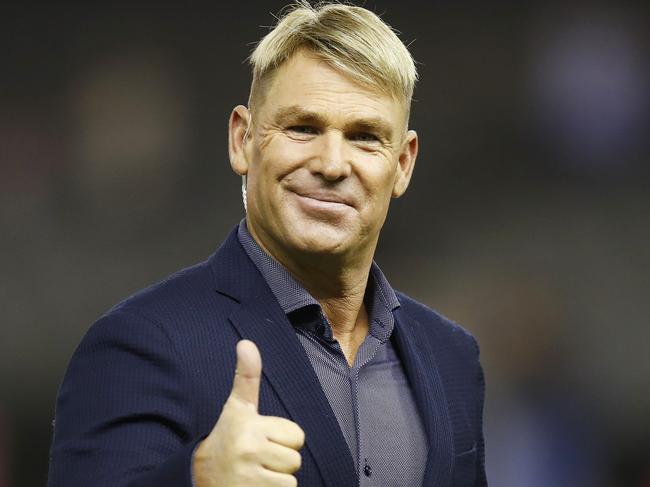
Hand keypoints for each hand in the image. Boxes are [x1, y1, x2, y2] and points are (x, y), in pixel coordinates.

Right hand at [192, 340, 304, 486]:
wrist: (200, 478)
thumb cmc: (226, 438)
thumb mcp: (236, 407)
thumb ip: (246, 376)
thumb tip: (246, 343)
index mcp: (248, 425)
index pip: (297, 435)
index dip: (283, 438)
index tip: (261, 438)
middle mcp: (249, 450)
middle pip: (295, 458)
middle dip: (280, 460)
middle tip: (257, 457)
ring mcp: (250, 477)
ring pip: (291, 479)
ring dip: (277, 479)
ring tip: (255, 472)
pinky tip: (256, 486)